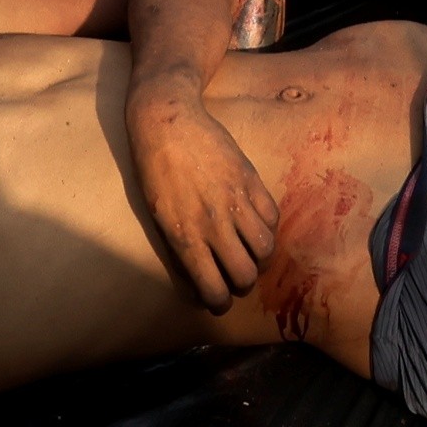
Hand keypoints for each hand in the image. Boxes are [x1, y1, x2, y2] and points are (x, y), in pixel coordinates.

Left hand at [119, 84, 281, 310]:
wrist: (167, 122)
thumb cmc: (154, 171)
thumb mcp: (159, 216)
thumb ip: (182, 246)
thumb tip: (201, 274)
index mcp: (185, 237)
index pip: (213, 289)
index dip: (219, 303)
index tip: (218, 300)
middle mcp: (213, 224)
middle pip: (245, 275)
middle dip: (243, 283)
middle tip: (236, 275)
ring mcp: (235, 200)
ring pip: (265, 248)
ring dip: (260, 258)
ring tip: (251, 252)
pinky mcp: (250, 179)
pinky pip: (272, 216)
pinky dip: (268, 227)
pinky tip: (256, 224)